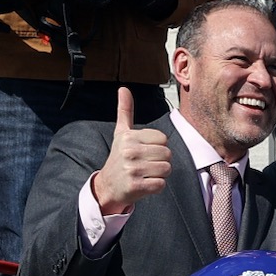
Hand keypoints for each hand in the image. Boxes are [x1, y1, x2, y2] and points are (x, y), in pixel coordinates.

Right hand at [89, 88, 171, 214]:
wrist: (108, 186)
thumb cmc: (118, 158)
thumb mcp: (121, 133)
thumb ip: (125, 111)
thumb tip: (124, 89)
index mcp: (129, 137)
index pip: (163, 139)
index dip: (158, 146)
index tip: (145, 151)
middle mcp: (129, 152)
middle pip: (167, 154)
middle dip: (161, 161)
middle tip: (146, 164)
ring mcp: (132, 170)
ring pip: (166, 169)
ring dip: (160, 174)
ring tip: (146, 173)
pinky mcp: (135, 186)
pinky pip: (161, 184)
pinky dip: (156, 186)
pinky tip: (144, 184)